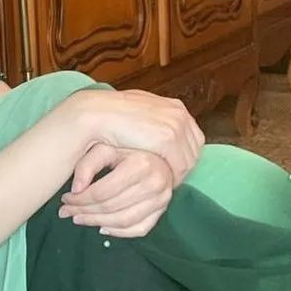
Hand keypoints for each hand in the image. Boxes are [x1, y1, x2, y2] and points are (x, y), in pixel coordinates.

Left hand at [59, 144, 173, 236]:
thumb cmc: (127, 149)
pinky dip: (119, 232)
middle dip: (84, 212)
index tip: (65, 199)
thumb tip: (75, 190)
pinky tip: (102, 227)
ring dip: (97, 223)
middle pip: (111, 207)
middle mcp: (154, 183)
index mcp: (140, 165)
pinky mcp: (162, 210)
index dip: (79, 199)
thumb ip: (88, 164)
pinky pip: (139, 229)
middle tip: (66, 212)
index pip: (102, 191)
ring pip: (123, 221)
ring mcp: (161, 199)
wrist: (159, 153)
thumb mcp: (106, 147)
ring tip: (79, 219)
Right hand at [72, 89, 203, 184]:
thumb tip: (157, 132)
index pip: (193, 137)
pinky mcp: (167, 138)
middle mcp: (179, 113)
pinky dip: (172, 177)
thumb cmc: (110, 114)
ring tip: (164, 184)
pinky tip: (160, 184)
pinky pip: (179, 166)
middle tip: (169, 180)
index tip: (172, 168)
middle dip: (183, 166)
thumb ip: (153, 122)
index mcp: (174, 106)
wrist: (96, 112)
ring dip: (178, 174)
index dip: (184, 155)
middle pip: (194, 149)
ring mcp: (175, 125)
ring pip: (189, 160)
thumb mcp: (137, 114)